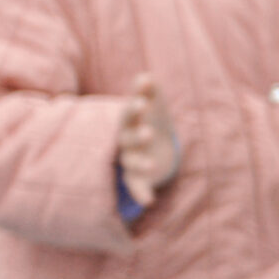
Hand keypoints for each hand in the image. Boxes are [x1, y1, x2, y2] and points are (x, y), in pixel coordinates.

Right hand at [117, 74, 180, 206]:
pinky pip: (137, 187)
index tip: (143, 100)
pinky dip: (142, 194)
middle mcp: (125, 143)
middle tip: (147, 132)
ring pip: (131, 163)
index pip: (128, 114)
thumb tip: (146, 76)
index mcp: (129, 123)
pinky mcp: (138, 179)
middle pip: (127, 138)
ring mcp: (130, 161)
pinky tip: (149, 201)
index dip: (134, 107)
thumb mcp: (153, 107)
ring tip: (151, 164)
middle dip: (136, 135)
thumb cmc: (151, 121)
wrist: (152, 149)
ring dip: (140, 164)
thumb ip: (149, 92)